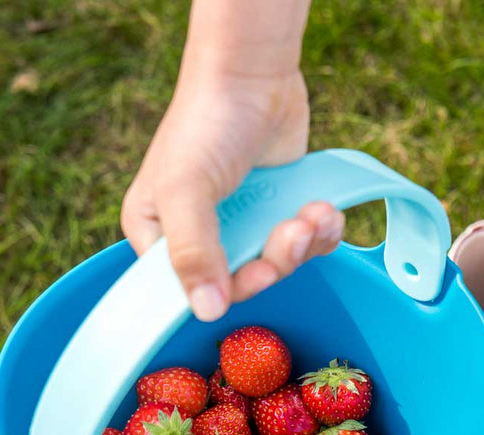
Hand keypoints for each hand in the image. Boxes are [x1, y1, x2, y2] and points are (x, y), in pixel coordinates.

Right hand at [121, 68, 344, 320]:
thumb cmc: (206, 124)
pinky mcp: (279, 214)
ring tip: (312, 214)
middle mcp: (201, 238)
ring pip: (279, 266)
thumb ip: (193, 252)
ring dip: (303, 246)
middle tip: (292, 233)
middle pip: (242, 283)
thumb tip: (207, 311)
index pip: (190, 291)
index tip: (256, 272)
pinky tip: (324, 210)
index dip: (226, 290)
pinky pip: (305, 247)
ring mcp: (244, 227)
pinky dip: (321, 234)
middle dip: (275, 262)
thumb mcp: (186, 190)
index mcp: (160, 236)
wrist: (254, 74)